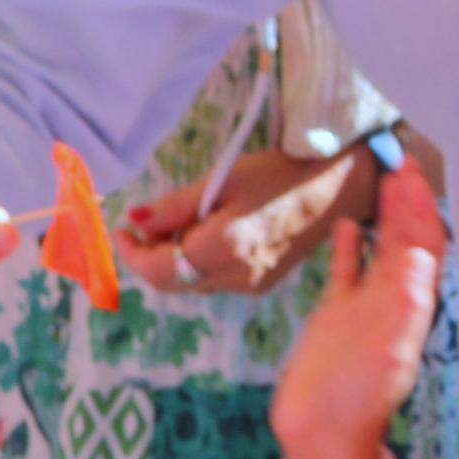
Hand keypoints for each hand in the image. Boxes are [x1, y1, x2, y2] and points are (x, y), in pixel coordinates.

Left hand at [115, 143, 371, 299]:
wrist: (337, 187)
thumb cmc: (279, 173)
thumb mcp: (221, 180)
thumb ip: (174, 207)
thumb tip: (134, 219)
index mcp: (225, 247)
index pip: (159, 270)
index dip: (131, 252)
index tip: (121, 228)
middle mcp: (238, 276)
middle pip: (172, 281)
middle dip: (150, 255)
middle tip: (146, 223)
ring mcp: (252, 285)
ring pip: (192, 282)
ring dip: (174, 258)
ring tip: (182, 219)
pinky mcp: (262, 284)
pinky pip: (214, 280)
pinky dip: (198, 261)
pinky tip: (208, 231)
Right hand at [270, 160, 446, 458]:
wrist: (321, 432)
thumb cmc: (355, 396)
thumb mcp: (385, 348)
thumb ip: (405, 301)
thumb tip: (423, 252)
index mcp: (413, 306)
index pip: (425, 245)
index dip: (422, 208)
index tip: (411, 172)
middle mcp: (395, 301)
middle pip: (408, 240)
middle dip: (407, 200)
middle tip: (398, 160)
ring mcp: (365, 307)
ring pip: (380, 249)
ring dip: (383, 214)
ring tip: (380, 179)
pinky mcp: (336, 316)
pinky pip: (347, 271)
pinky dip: (348, 244)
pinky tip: (343, 223)